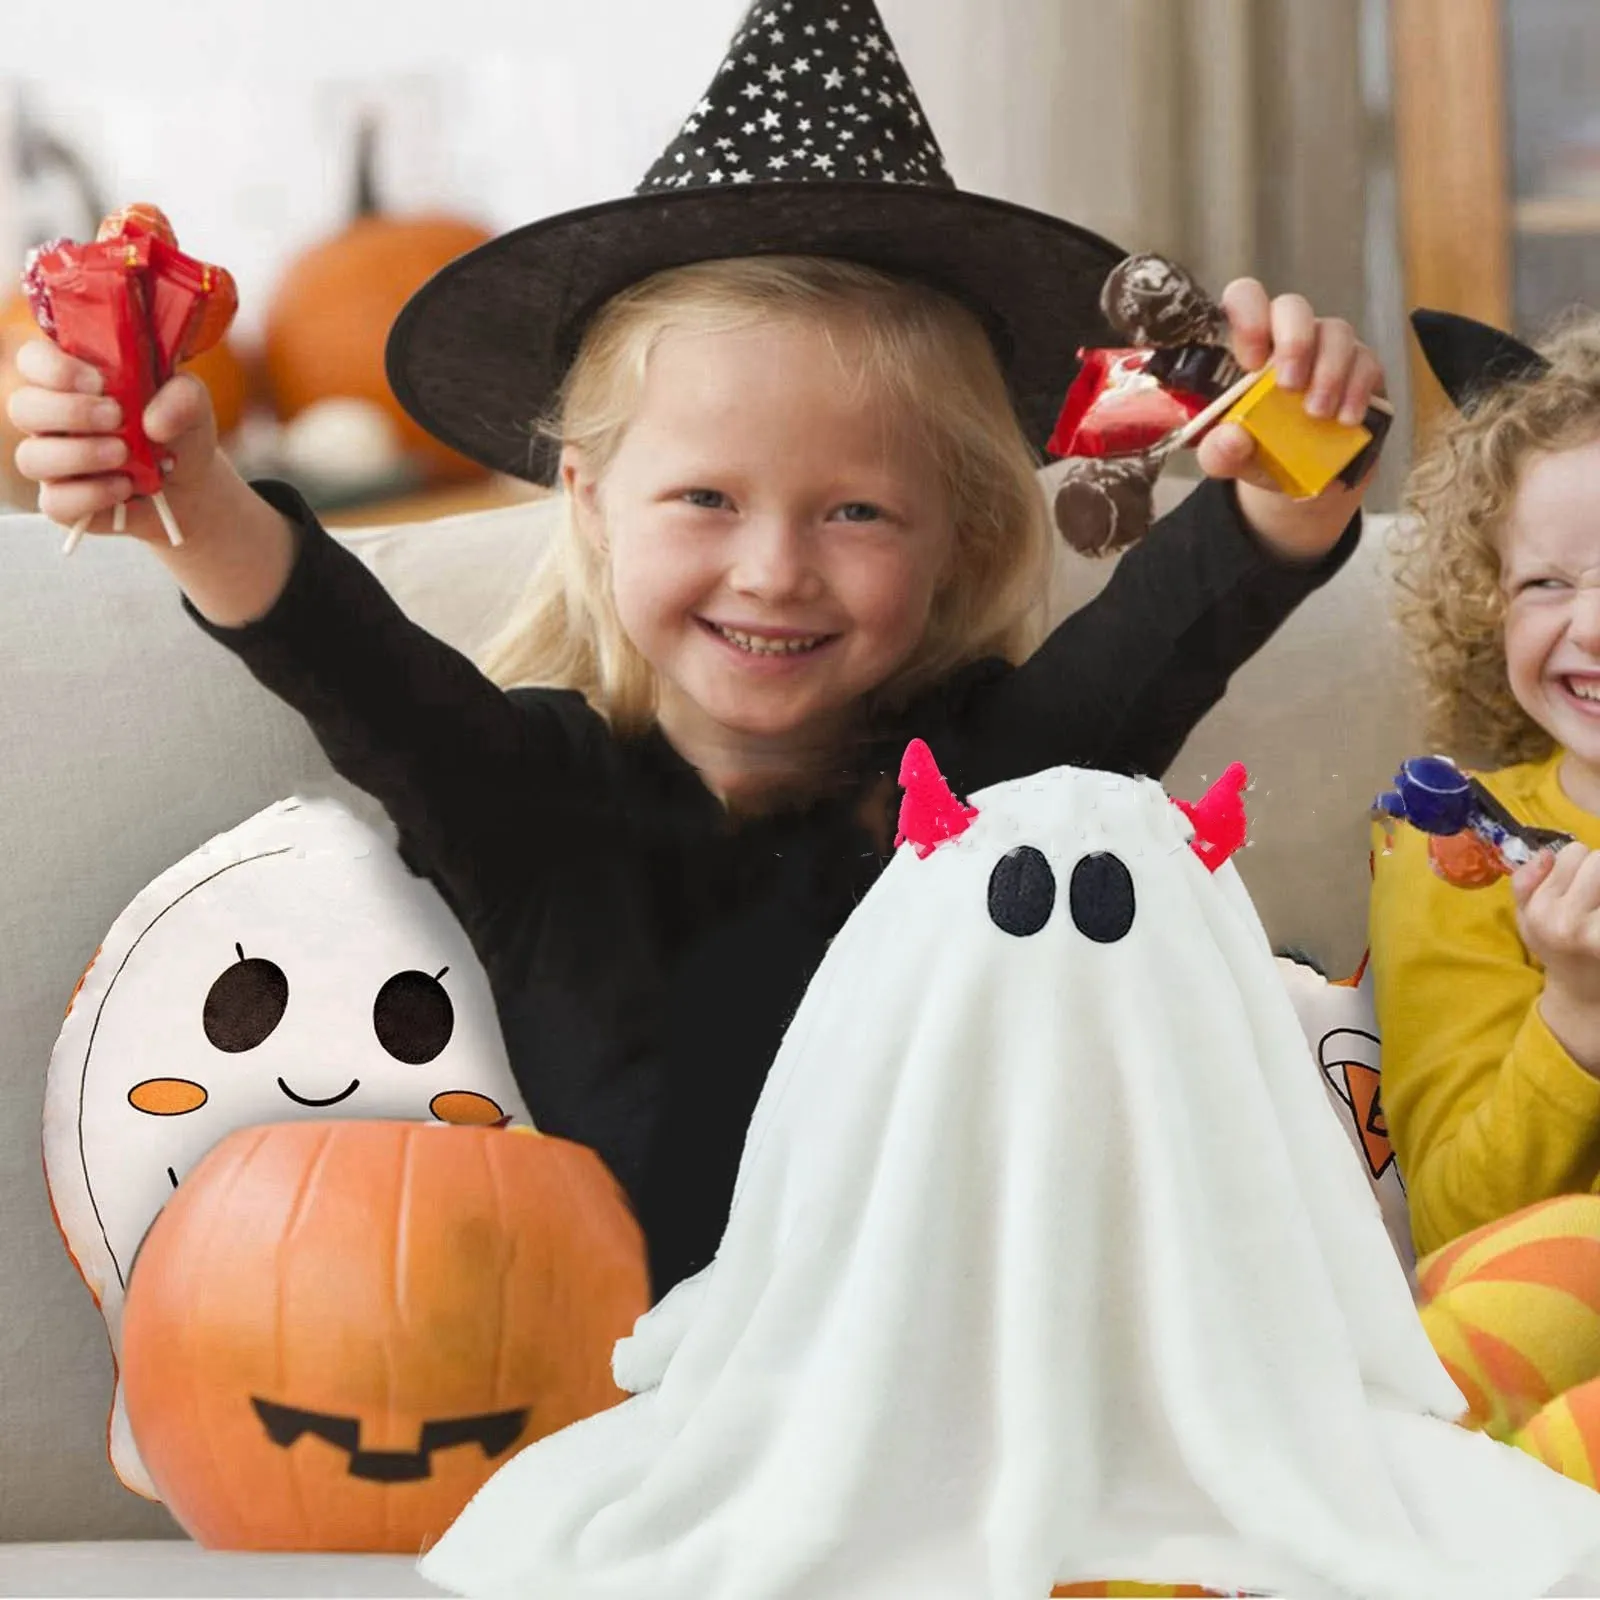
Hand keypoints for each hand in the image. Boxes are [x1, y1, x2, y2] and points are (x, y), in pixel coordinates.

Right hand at [7, 337, 221, 541]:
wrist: (191, 486)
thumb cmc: (178, 431)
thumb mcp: (193, 404)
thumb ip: (182, 397)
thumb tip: (153, 422)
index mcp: (71, 381)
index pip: (33, 360)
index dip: (53, 368)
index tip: (97, 381)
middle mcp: (51, 418)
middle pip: (22, 407)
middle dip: (69, 411)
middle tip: (116, 417)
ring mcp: (53, 461)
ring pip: (31, 457)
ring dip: (80, 454)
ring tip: (124, 454)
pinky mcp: (63, 501)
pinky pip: (56, 501)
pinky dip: (91, 494)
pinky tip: (124, 487)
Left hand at [1194, 279, 1384, 562]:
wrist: (1301, 477)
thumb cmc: (1258, 451)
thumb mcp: (1228, 459)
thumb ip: (1218, 452)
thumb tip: (1231, 438)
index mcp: (1248, 347)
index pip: (1246, 299)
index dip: (1249, 315)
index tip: (1251, 361)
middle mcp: (1288, 337)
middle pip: (1294, 306)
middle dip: (1295, 341)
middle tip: (1289, 386)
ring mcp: (1327, 348)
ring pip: (1336, 331)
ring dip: (1328, 372)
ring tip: (1317, 414)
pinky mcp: (1362, 368)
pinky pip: (1367, 362)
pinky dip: (1357, 391)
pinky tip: (1345, 419)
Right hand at [1512, 845, 1599, 1074]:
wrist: (1582, 995)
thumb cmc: (1555, 948)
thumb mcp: (1526, 918)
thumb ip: (1525, 883)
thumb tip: (1545, 855)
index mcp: (1540, 910)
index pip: (1573, 853)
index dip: (1577, 867)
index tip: (1576, 887)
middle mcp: (1566, 921)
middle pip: (1599, 860)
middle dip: (1598, 873)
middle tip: (1593, 900)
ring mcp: (1594, 934)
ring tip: (1599, 910)